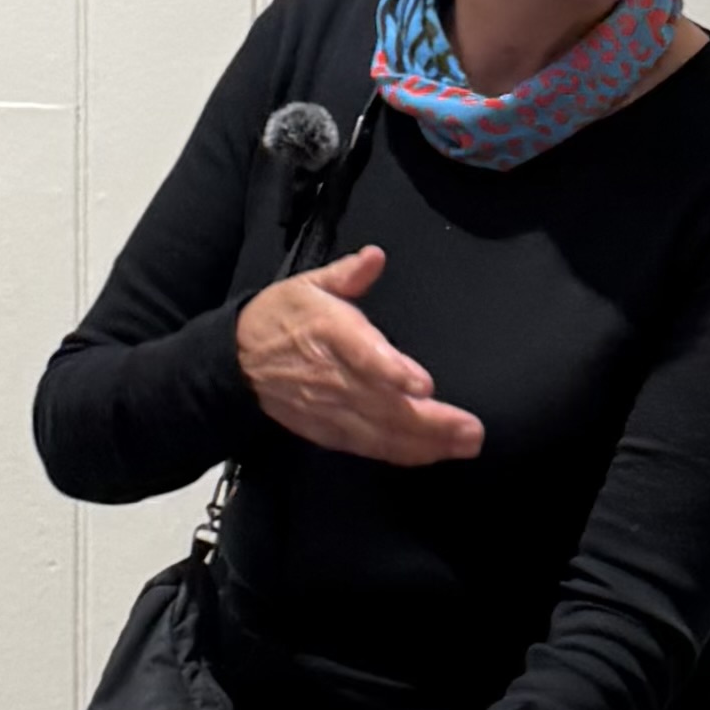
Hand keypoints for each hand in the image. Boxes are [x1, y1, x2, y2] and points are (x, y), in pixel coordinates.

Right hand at [237, 248, 482, 465]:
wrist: (237, 361)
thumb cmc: (281, 316)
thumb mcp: (308, 285)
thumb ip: (347, 274)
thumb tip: (376, 255)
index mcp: (329, 332)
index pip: (362, 355)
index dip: (392, 372)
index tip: (424, 385)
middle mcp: (332, 376)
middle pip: (383, 404)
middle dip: (430, 422)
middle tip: (472, 430)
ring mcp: (330, 409)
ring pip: (381, 432)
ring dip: (425, 443)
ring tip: (465, 445)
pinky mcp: (326, 431)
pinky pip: (368, 447)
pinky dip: (400, 453)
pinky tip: (432, 454)